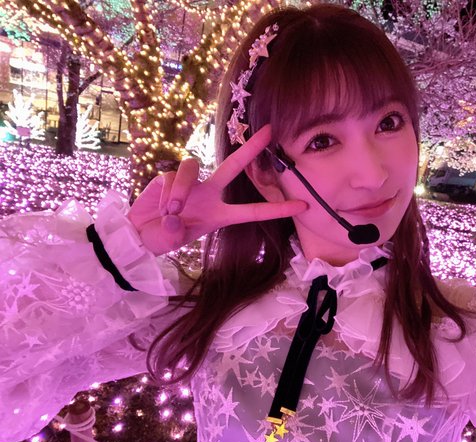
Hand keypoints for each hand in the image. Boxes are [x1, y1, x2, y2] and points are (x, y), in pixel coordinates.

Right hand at [126, 125, 306, 255]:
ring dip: (181, 189)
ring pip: (193, 167)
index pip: (254, 212)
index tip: (303, 206)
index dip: (278, 209)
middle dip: (252, 148)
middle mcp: (210, 194)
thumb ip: (174, 234)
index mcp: (219, 215)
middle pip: (234, 166)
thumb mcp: (171, 242)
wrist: (137, 234)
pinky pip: (172, 176)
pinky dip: (167, 192)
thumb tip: (173, 217)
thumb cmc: (161, 239)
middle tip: (270, 130)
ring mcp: (191, 183)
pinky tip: (161, 207)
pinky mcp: (170, 176)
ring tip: (171, 212)